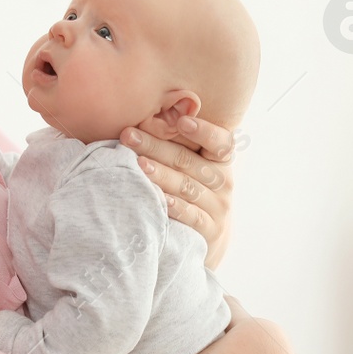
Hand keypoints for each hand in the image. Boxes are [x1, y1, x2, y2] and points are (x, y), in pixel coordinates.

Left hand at [121, 115, 235, 269]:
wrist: (209, 235)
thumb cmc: (194, 190)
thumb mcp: (195, 166)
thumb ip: (180, 145)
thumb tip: (146, 118)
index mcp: (221, 160)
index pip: (221, 142)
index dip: (203, 131)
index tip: (181, 121)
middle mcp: (223, 181)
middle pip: (188, 161)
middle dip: (156, 146)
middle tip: (129, 135)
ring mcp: (218, 207)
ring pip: (187, 187)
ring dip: (161, 175)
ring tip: (138, 164)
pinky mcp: (210, 230)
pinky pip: (192, 216)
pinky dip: (176, 207)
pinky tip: (161, 199)